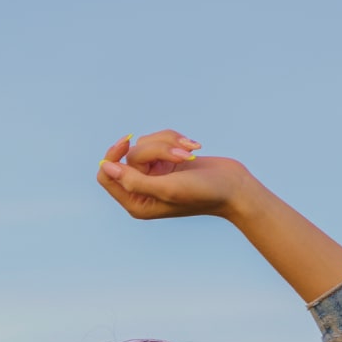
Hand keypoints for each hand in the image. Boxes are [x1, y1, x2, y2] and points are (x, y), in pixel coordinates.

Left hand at [96, 129, 260, 222]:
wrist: (234, 187)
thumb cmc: (202, 193)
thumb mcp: (167, 188)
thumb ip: (134, 181)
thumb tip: (107, 167)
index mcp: (136, 203)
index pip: (107, 175)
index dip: (113, 156)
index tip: (127, 142)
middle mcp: (142, 189)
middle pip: (131, 155)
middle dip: (158, 149)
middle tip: (183, 156)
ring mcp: (154, 174)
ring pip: (146, 143)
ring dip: (170, 142)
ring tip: (191, 152)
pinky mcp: (167, 161)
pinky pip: (160, 139)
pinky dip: (176, 139)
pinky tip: (194, 147)